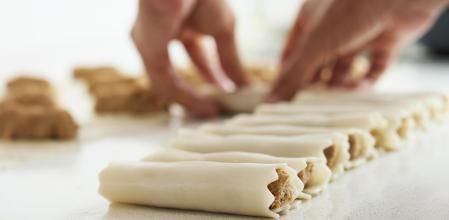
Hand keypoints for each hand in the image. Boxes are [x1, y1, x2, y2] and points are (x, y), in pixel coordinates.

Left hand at [132, 0, 248, 116]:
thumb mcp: (224, 30)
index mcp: (181, 23)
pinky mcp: (147, 50)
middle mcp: (162, 35)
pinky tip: (204, 104)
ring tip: (212, 111)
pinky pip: (165, 82)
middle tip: (218, 105)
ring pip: (169, 82)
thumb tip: (243, 84)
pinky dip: (185, 96)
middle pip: (181, 70)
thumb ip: (230, 59)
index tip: (228, 90)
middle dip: (201, 89)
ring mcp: (151, 44)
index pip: (196, 55)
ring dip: (192, 99)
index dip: (213, 74)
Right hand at [268, 0, 448, 101]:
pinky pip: (372, 69)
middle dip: (316, 84)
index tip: (284, 96)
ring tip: (338, 95)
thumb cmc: (350, 10)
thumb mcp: (314, 46)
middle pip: (319, 63)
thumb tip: (269, 102)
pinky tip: (360, 88)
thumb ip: (293, 77)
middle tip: (310, 105)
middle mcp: (334, 27)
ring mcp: (360, 34)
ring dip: (341, 85)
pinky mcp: (386, 42)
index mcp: (311, 19)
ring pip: (345, 69)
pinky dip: (366, 82)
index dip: (288, 73)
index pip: (293, 50)